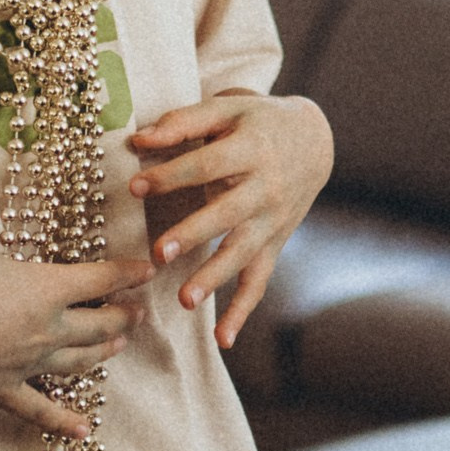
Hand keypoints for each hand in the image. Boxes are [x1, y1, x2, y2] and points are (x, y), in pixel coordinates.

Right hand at [0, 164, 151, 439]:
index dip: (127, 273)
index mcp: (49, 289)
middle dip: (123, 317)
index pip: (101, 279)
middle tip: (139, 314)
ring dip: (102, 354)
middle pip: (100, 325)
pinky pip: (40, 408)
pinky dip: (62, 420)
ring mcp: (31, 363)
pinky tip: (82, 431)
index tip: (148, 270)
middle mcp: (49, 329)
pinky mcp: (6, 389)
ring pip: (79, 362)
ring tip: (118, 349)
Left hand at [128, 92, 332, 350]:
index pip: (208, 165)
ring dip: (215, 278)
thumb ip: (183, 121)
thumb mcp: (227, 110)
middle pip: (227, 213)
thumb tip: (138, 138)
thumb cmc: (257, 122)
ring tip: (185, 300)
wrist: (314, 142)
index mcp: (252, 148)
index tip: (135, 187)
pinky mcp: (274, 244)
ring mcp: (272, 220)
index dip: (172, 175)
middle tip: (158, 253)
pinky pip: (259, 281)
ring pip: (243, 253)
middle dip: (193, 233)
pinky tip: (222, 340)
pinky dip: (242, 311)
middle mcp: (266, 188)